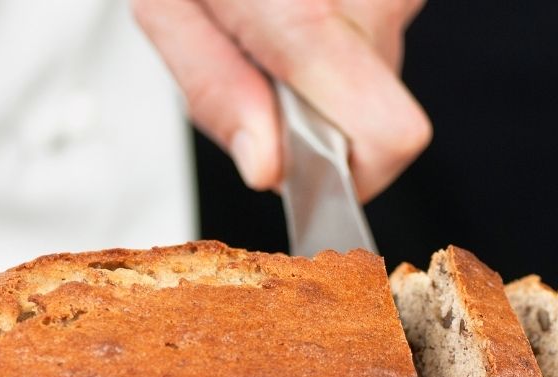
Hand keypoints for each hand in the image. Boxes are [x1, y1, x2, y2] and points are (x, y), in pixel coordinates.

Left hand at [133, 0, 430, 201]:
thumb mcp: (167, 5)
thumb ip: (216, 90)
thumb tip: (267, 168)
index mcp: (305, 14)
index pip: (390, 134)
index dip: (353, 178)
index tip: (307, 176)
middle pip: (379, 113)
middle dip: (317, 114)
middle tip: (256, 59)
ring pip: (379, 73)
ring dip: (324, 71)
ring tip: (269, 16)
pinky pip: (378, 33)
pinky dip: (336, 35)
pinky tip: (294, 2)